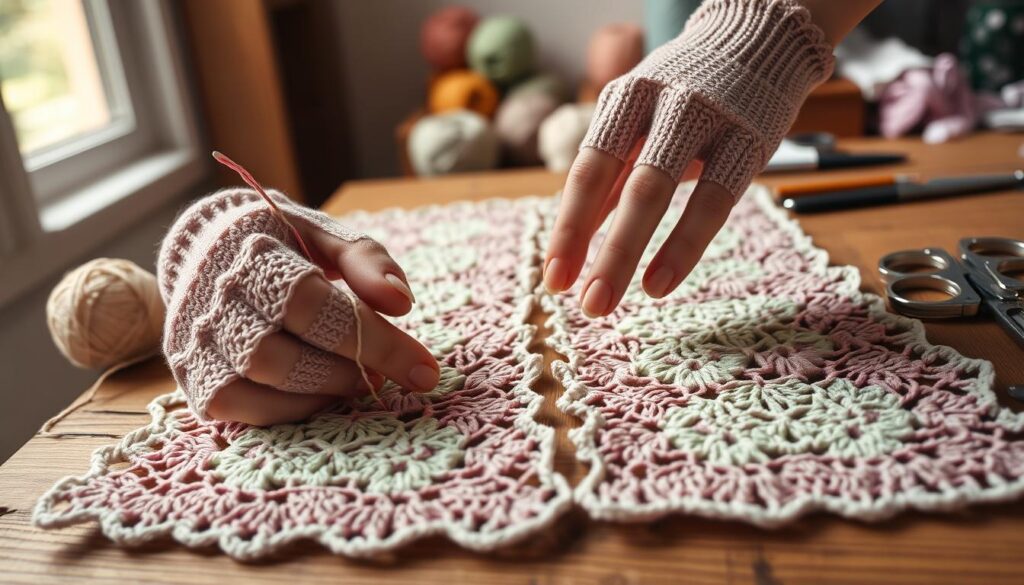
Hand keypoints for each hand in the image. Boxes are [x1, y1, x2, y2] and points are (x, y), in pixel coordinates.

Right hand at [158, 188, 439, 425]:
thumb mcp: (324, 234)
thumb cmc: (280, 242)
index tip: (425, 369)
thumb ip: (366, 259)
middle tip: (386, 374)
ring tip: (355, 380)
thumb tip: (402, 302)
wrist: (203, 249)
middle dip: (350, 370)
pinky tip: (320, 394)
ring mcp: (195, 338)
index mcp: (251, 250)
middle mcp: (213, 297)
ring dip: (321, 391)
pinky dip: (287, 410)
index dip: (373, 340)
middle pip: (282, 354)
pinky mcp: (192, 372)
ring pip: (259, 384)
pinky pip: (237, 408)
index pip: (313, 305)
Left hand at [542, 0, 834, 316]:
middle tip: (585, 306)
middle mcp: (659, 104)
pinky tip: (659, 282)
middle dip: (600, 250)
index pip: (587, 170)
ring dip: (630, 252)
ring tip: (609, 301)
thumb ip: (610, 179)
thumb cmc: (684, 97)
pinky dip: (683, 246)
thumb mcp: (638, 124)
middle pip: (622, 185)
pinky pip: (714, 200)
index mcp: (623, 101)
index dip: (569, 228)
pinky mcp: (748, 139)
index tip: (553, 279)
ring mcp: (706, 119)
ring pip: (659, 190)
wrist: (759, 40)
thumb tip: (572, 241)